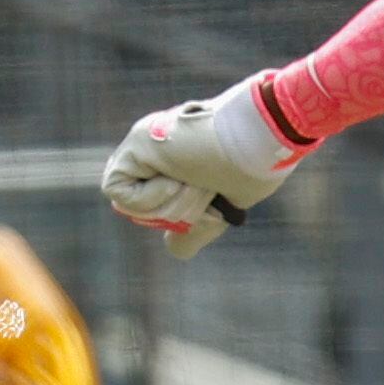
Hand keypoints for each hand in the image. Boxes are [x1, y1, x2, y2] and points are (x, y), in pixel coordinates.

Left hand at [102, 72, 312, 257]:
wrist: (266, 134)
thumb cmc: (256, 166)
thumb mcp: (223, 208)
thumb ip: (195, 229)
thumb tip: (175, 250)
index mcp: (180, 159)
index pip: (157, 203)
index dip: (178, 214)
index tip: (210, 204)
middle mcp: (160, 149)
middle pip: (142, 205)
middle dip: (175, 211)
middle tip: (205, 192)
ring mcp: (147, 143)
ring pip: (128, 200)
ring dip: (167, 204)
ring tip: (197, 183)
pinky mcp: (138, 141)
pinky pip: (117, 189)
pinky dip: (147, 197)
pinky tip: (176, 181)